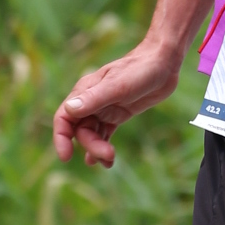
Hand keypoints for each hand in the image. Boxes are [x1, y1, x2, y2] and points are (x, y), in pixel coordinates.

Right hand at [53, 39, 181, 167]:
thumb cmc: (140, 69)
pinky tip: (103, 161)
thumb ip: (94, 98)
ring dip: (97, 149)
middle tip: (109, 156)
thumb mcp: (118, 86)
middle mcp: (91, 101)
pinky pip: (104, 133)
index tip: (66, 157)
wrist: (163, 62)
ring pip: (92, 134)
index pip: (64, 117)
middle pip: (80, 130)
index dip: (61, 137)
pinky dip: (103, 145)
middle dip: (91, 146)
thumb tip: (69, 109)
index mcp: (85, 92)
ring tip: (109, 162)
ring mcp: (104, 108)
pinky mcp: (118, 114)